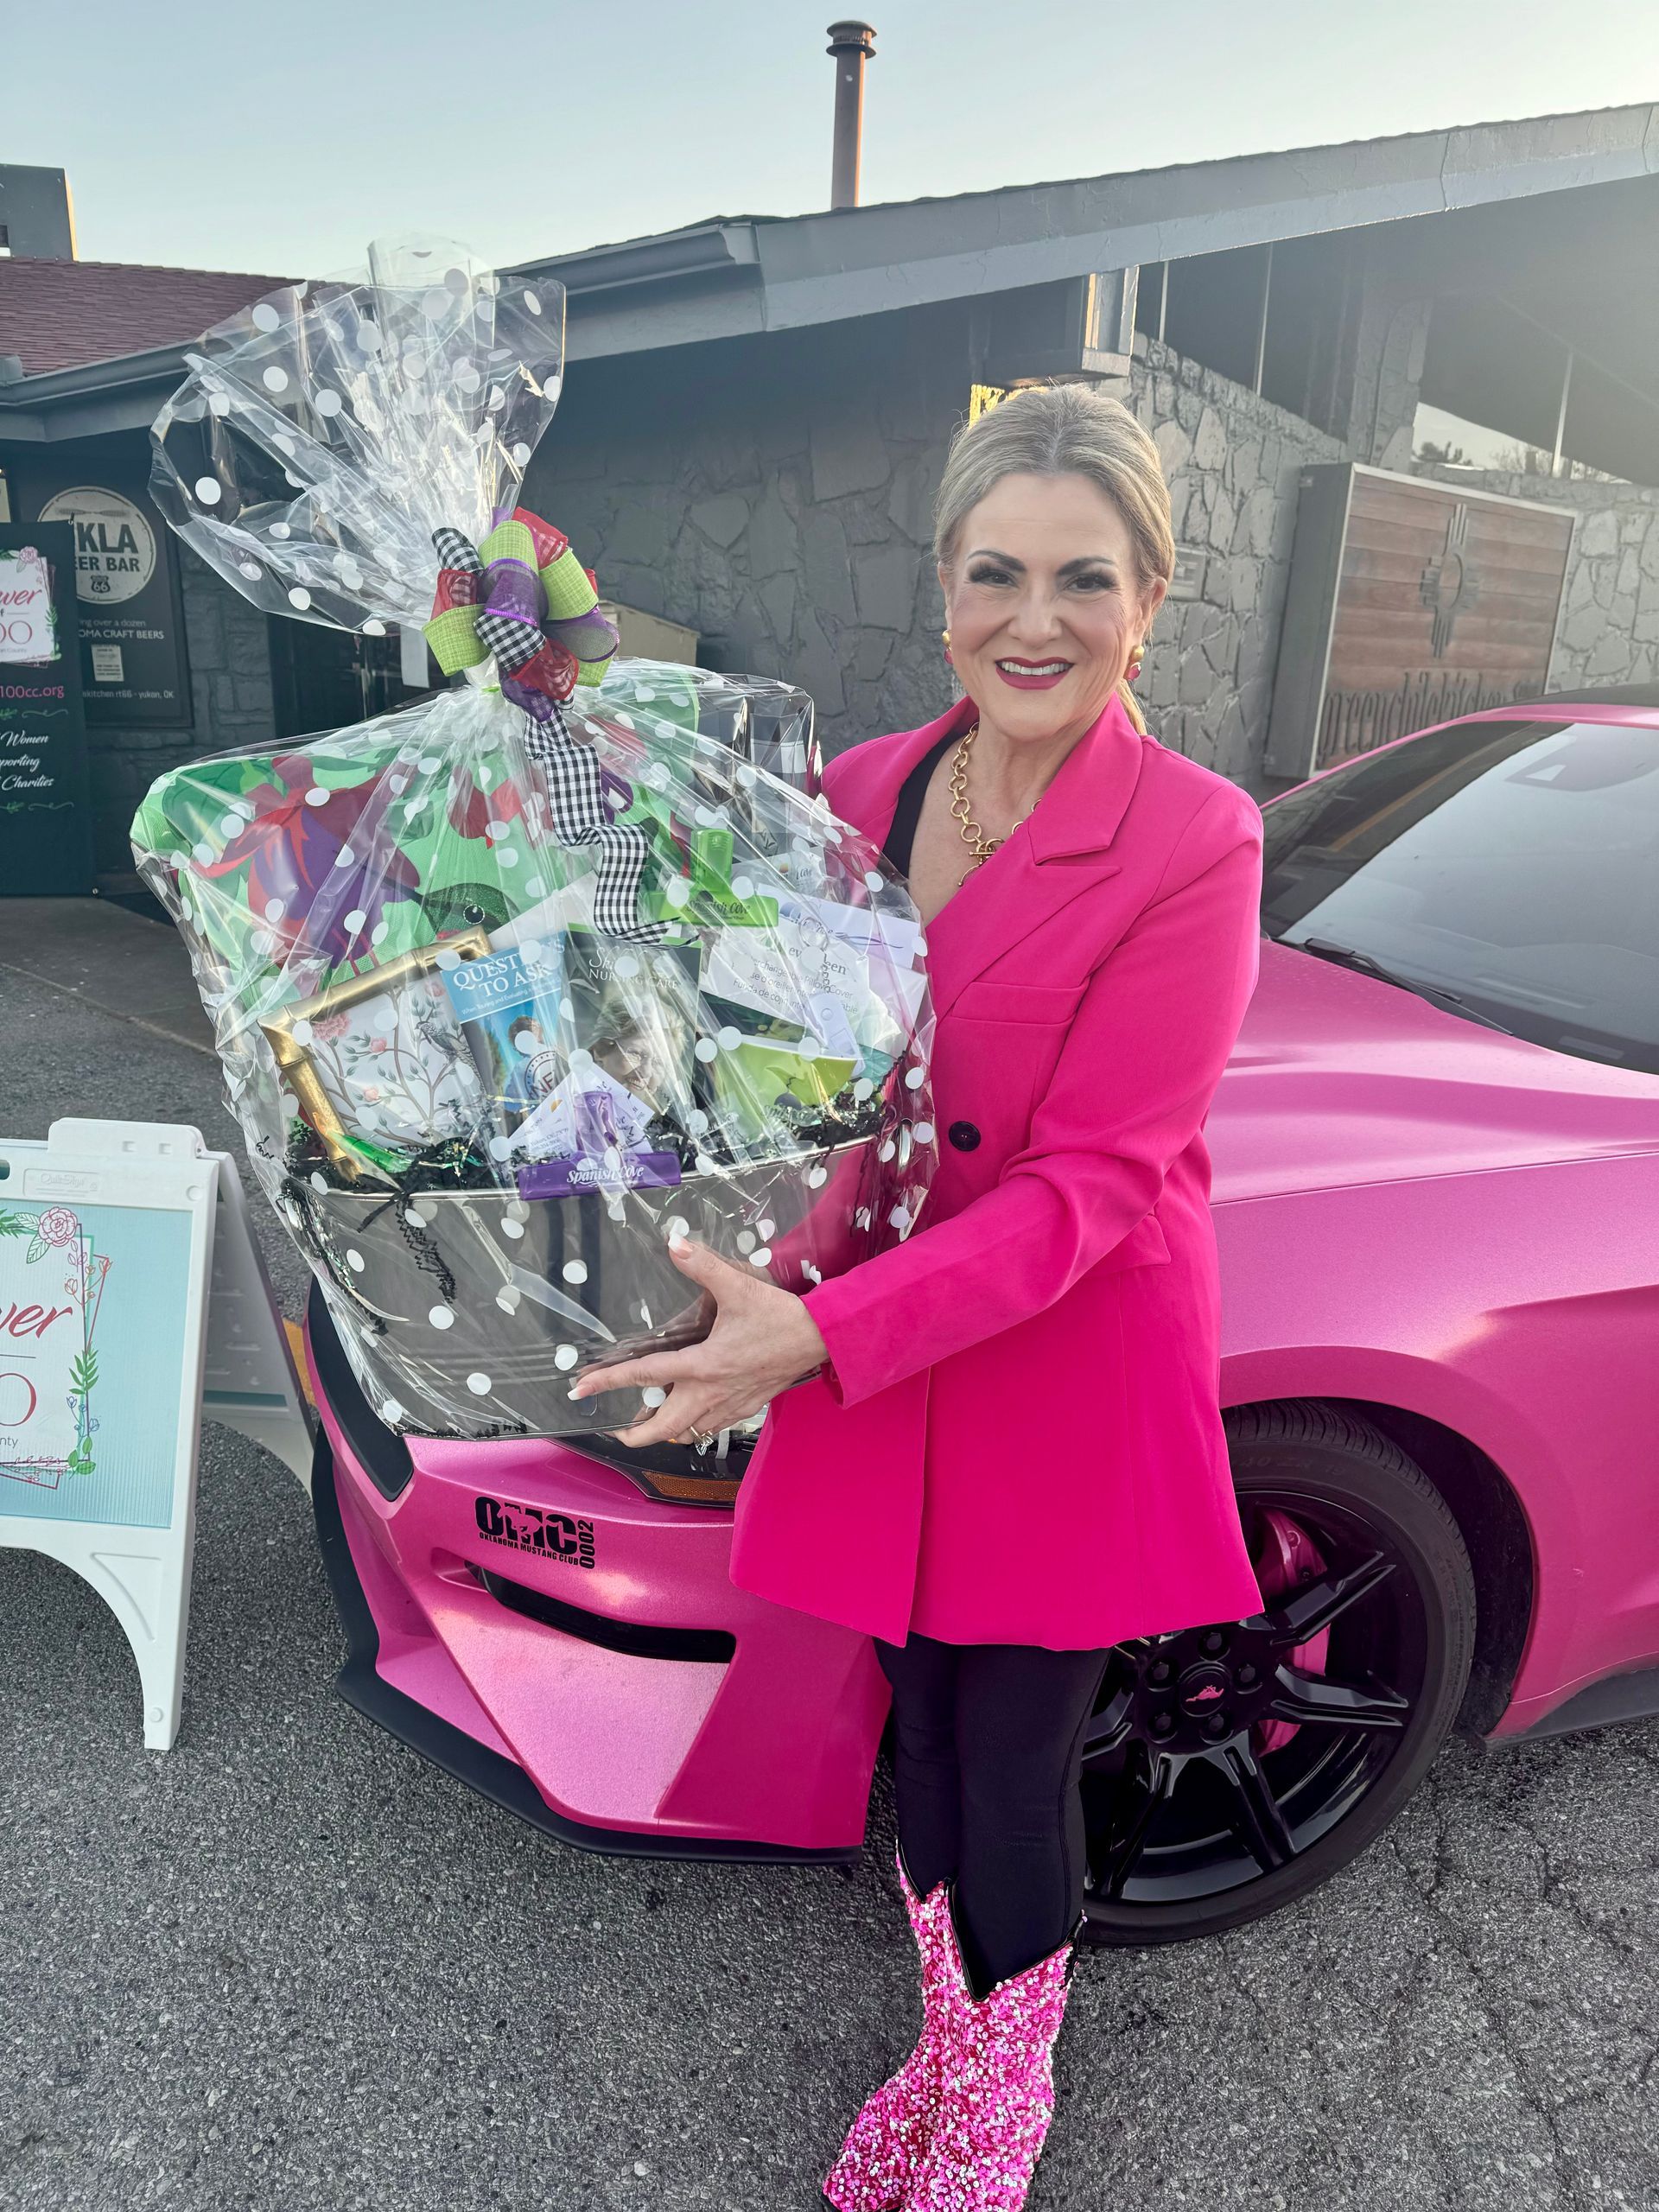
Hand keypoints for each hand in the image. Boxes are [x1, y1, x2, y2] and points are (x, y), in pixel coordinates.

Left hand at [568, 1235, 828, 1449]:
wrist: (821, 1340)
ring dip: (666, 1431)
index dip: (608, 1382)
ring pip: (688, 1432)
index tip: (581, 1389)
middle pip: (662, 1428)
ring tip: (651, 1421)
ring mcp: (728, 1405)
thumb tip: (674, 1243)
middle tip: (617, 1429)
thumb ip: (703, 1265)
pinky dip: (696, 1426)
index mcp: (701, 1366)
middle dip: (634, 1434)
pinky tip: (694, 1412)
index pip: (645, 1375)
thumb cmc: (780, 1317)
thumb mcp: (738, 1287)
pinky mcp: (746, 1408)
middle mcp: (710, 1393)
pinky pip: (712, 1427)